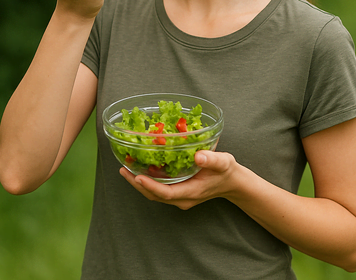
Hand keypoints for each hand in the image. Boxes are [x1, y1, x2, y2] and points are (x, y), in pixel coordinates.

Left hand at [119, 150, 237, 209]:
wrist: (232, 182)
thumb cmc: (226, 171)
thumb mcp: (223, 162)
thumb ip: (212, 159)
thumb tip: (198, 156)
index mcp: (191, 192)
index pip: (166, 193)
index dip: (150, 186)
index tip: (138, 176)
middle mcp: (182, 198)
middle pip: (154, 195)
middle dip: (137, 184)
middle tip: (123, 170)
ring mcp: (179, 197)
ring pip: (154, 193)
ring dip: (139, 183)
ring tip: (126, 168)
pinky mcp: (177, 192)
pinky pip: (158, 189)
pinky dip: (147, 180)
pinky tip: (139, 168)